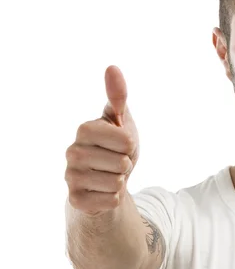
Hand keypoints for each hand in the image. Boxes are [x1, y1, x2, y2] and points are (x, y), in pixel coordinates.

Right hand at [65, 66, 139, 214]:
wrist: (106, 179)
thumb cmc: (116, 146)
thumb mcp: (122, 120)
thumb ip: (118, 96)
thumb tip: (112, 67)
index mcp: (84, 130)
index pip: (125, 140)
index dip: (130, 145)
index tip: (121, 144)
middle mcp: (72, 152)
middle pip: (122, 163)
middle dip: (127, 164)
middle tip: (116, 162)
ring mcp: (71, 177)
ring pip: (117, 183)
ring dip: (121, 181)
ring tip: (110, 175)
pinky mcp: (75, 200)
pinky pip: (110, 201)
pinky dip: (114, 198)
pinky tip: (104, 191)